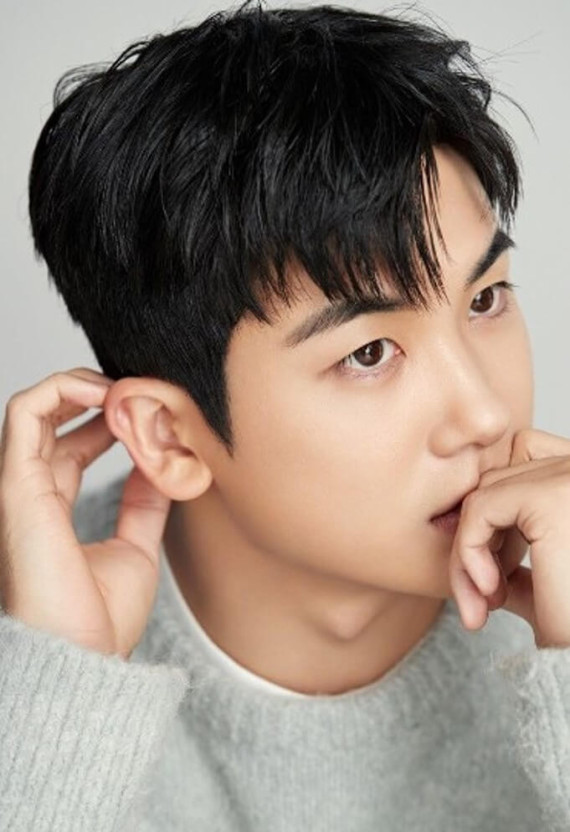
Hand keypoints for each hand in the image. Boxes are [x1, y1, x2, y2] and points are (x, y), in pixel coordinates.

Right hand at [0, 367, 170, 658]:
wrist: (82, 662)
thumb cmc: (101, 622)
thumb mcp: (136, 549)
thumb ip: (143, 508)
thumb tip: (160, 471)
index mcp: (53, 509)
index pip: (72, 445)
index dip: (108, 419)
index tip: (149, 412)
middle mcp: (31, 493)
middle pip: (54, 421)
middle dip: (98, 397)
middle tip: (141, 392)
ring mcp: (20, 486)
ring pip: (35, 407)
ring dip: (82, 386)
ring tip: (125, 388)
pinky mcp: (17, 485)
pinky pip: (24, 413)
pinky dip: (61, 389)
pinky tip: (105, 394)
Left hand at [449, 428, 569, 648]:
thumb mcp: (548, 592)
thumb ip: (515, 568)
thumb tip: (480, 559)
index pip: (520, 493)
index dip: (495, 540)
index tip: (491, 597)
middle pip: (499, 489)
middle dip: (476, 547)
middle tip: (481, 604)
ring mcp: (568, 479)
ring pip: (484, 495)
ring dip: (469, 551)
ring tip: (486, 600)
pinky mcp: (550, 496)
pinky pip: (479, 508)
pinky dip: (469, 548)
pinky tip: (487, 588)